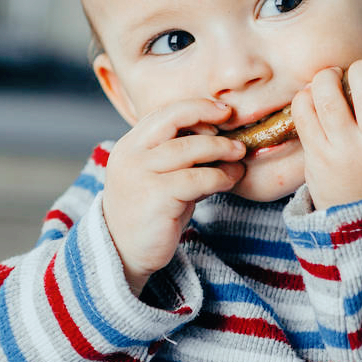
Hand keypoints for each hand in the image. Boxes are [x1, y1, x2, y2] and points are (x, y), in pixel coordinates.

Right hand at [101, 99, 245, 295]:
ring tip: (238, 158)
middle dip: (210, 121)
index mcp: (131, 144)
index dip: (197, 108)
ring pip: (190, 148)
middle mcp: (131, 154)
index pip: (165, 111)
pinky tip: (229, 181)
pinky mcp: (156, 197)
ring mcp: (140, 174)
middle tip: (235, 136)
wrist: (124, 253)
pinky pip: (197, 178)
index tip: (224, 112)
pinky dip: (220, 176)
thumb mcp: (161, 175)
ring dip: (222, 151)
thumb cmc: (150, 211)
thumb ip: (182, 155)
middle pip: (175, 120)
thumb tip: (223, 136)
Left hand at [291, 61, 361, 209]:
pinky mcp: (315, 154)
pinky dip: (306, 95)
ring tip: (331, 78)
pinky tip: (315, 97)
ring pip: (327, 99)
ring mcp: (343, 152)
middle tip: (358, 71)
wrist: (360, 217)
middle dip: (361, 70)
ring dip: (326, 77)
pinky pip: (303, 111)